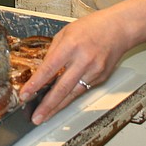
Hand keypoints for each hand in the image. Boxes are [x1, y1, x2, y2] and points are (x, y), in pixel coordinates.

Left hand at [18, 8, 130, 123]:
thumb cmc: (93, 27)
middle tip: (36, 117)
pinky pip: (82, 90)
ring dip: (58, 107)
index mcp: (71, 45)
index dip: (36, 84)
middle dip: (47, 105)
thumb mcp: (66, 32)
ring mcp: (94, 71)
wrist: (119, 29)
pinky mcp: (100, 78)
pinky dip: (70, 97)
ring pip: (72, 94)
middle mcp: (83, 60)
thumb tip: (43, 70)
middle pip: (62, 88)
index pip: (49, 68)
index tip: (25, 94)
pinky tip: (61, 104)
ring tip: (45, 116)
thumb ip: (53, 51)